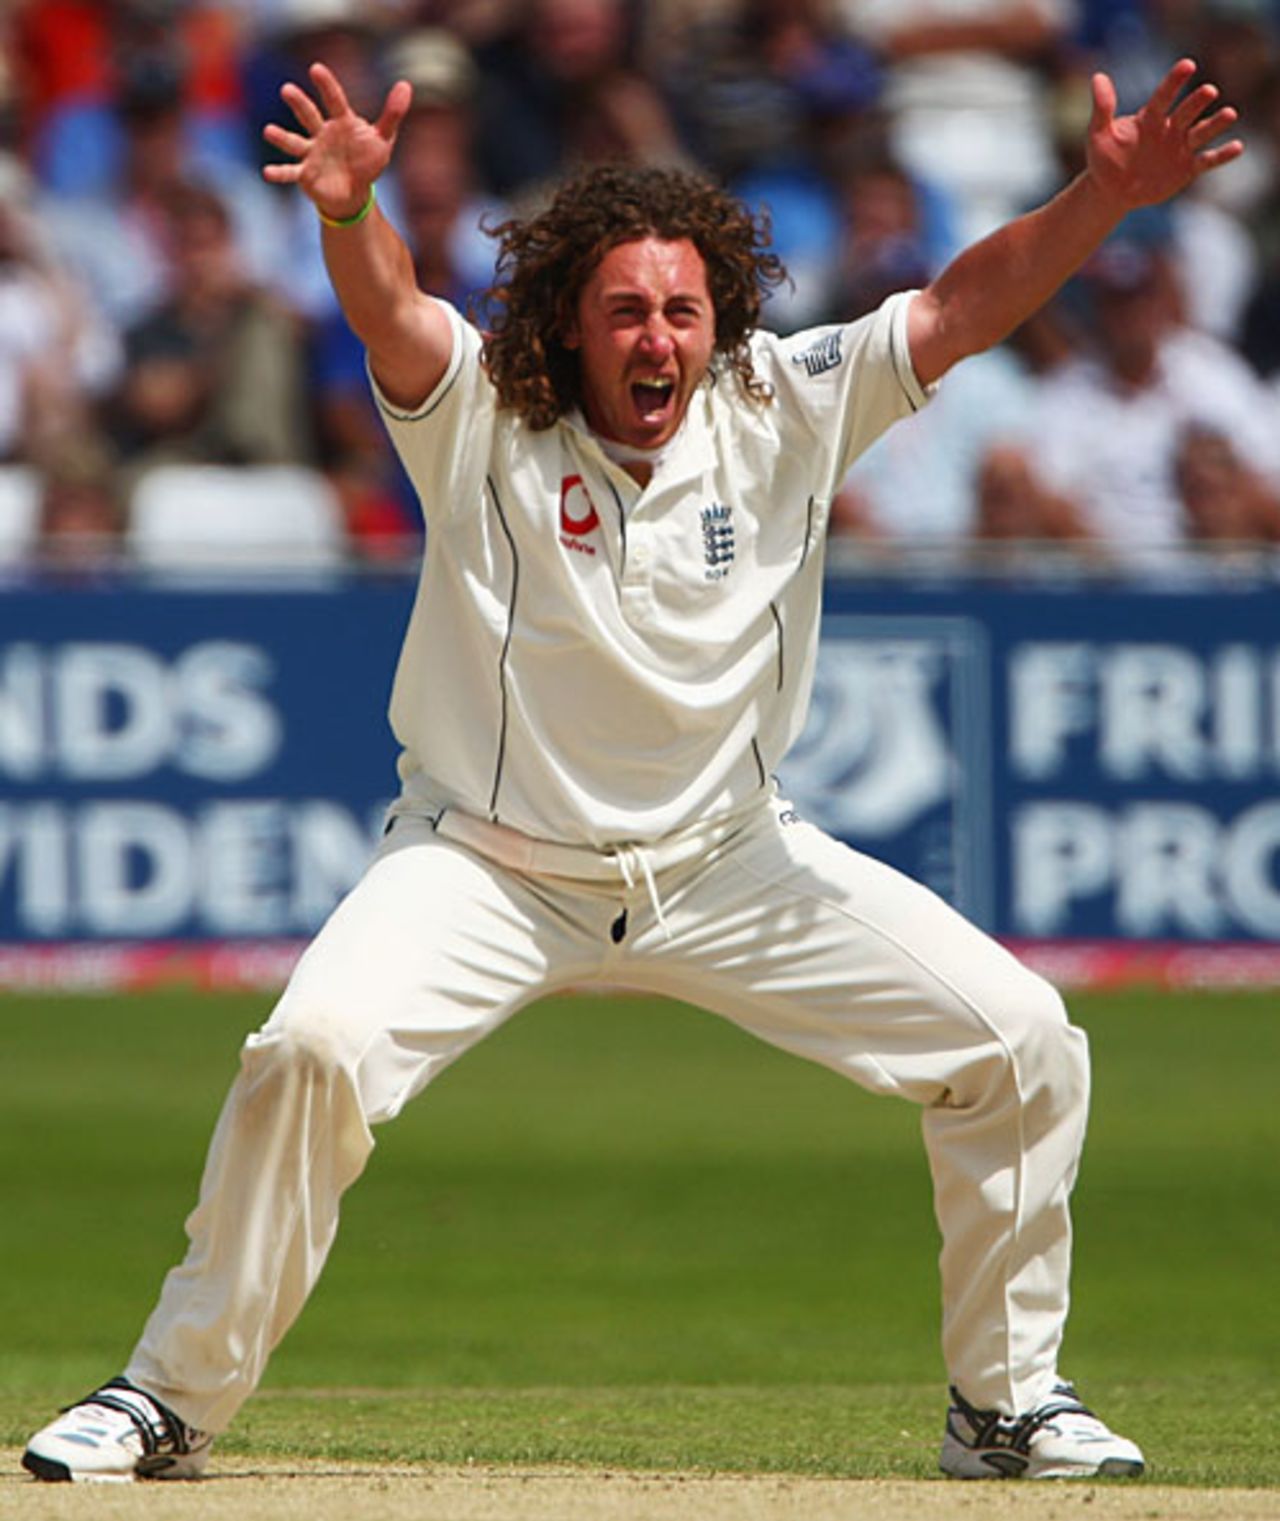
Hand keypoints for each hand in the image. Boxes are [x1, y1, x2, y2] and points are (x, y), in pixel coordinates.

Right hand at [262, 62, 411, 220]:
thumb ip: (392, 114)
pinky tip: (267, 173)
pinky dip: (279, 173)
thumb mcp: (383, 139)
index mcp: (341, 122)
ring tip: (269, 131)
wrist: (355, 193)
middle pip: (309, 115)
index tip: (316, 69)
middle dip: (299, 104)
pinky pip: (291, 172)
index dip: (327, 85)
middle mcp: (322, 134)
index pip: (334, 100)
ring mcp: (311, 153)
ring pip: (294, 142)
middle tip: (287, 90)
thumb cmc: (367, 161)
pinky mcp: (306, 174)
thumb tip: (405, 85)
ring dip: (281, 137)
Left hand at [1086, 58, 1243, 210]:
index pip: (1164, 96)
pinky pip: (1207, 160)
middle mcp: (1170, 128)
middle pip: (1186, 112)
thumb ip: (1103, 108)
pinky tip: (1237, 147)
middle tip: (1209, 91)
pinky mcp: (1188, 168)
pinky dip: (1221, 155)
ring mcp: (1181, 147)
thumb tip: (1098, 77)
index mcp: (1150, 118)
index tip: (1187, 65)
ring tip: (1229, 114)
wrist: (1112, 190)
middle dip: (1197, 102)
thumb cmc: (1105, 159)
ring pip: (1201, 133)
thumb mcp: (1098, 135)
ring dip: (1215, 124)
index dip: (1174, 82)